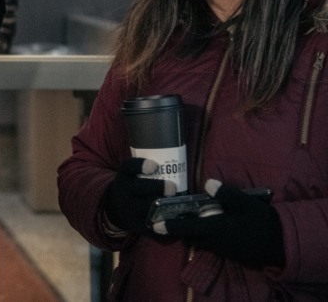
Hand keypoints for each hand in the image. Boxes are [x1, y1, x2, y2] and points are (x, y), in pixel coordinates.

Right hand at [103, 157, 174, 234]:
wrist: (117, 206)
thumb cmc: (134, 186)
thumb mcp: (133, 175)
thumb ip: (150, 169)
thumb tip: (179, 153)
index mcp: (124, 175)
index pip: (129, 166)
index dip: (140, 165)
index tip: (154, 165)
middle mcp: (124, 191)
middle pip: (139, 188)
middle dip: (157, 187)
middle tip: (173, 187)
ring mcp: (128, 209)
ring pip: (146, 208)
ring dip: (163, 207)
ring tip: (179, 206)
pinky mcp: (135, 225)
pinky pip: (151, 227)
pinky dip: (165, 226)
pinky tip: (177, 223)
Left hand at [156, 179, 284, 267]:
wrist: (283, 244)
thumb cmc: (263, 221)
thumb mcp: (247, 203)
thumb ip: (226, 193)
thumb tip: (207, 183)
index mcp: (217, 228)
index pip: (188, 228)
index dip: (170, 227)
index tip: (154, 225)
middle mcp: (217, 241)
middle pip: (190, 236)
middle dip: (179, 229)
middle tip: (169, 216)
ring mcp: (224, 249)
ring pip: (201, 241)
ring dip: (193, 233)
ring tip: (187, 218)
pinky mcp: (230, 252)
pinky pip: (212, 245)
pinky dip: (205, 236)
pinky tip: (208, 225)